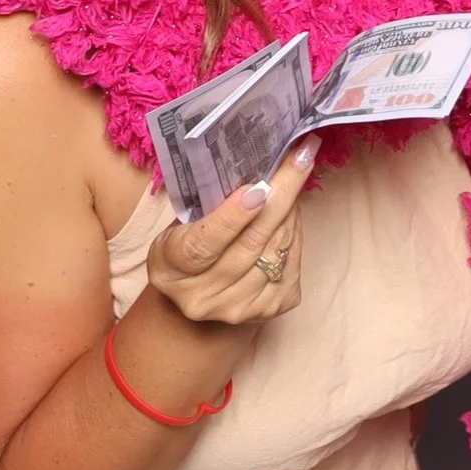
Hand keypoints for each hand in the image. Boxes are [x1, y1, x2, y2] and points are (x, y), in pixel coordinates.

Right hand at [147, 137, 317, 326]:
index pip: (202, 245)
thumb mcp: (184, 220)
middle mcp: (200, 298)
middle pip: (250, 245)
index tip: (258, 187)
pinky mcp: (267, 312)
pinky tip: (292, 213)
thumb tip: (256, 163)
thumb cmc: (191, 242)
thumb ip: (211, 200)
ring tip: (295, 176)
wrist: (198, 293)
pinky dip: (296, 233)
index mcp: (170, 270)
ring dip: (291, 210)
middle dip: (280, 196)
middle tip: (300, 157)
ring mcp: (235, 309)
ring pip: (277, 252)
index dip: (232, 218)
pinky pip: (292, 265)